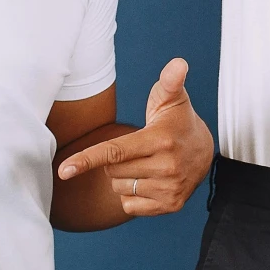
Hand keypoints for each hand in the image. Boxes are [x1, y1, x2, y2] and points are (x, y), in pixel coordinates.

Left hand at [55, 58, 214, 216]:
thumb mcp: (173, 98)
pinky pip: (129, 206)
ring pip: (119, 188)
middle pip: (112, 170)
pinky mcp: (170, 206)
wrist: (205, 152)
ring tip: (146, 164)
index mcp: (160, 140)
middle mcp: (166, 167)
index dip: (87, 159)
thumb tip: (178, 63)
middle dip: (115, 160)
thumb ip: (169, 80)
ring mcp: (169, 189)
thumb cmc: (179, 120)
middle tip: (137, 148)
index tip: (63, 170)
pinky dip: (132, 196)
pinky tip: (150, 182)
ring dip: (123, 178)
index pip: (115, 151)